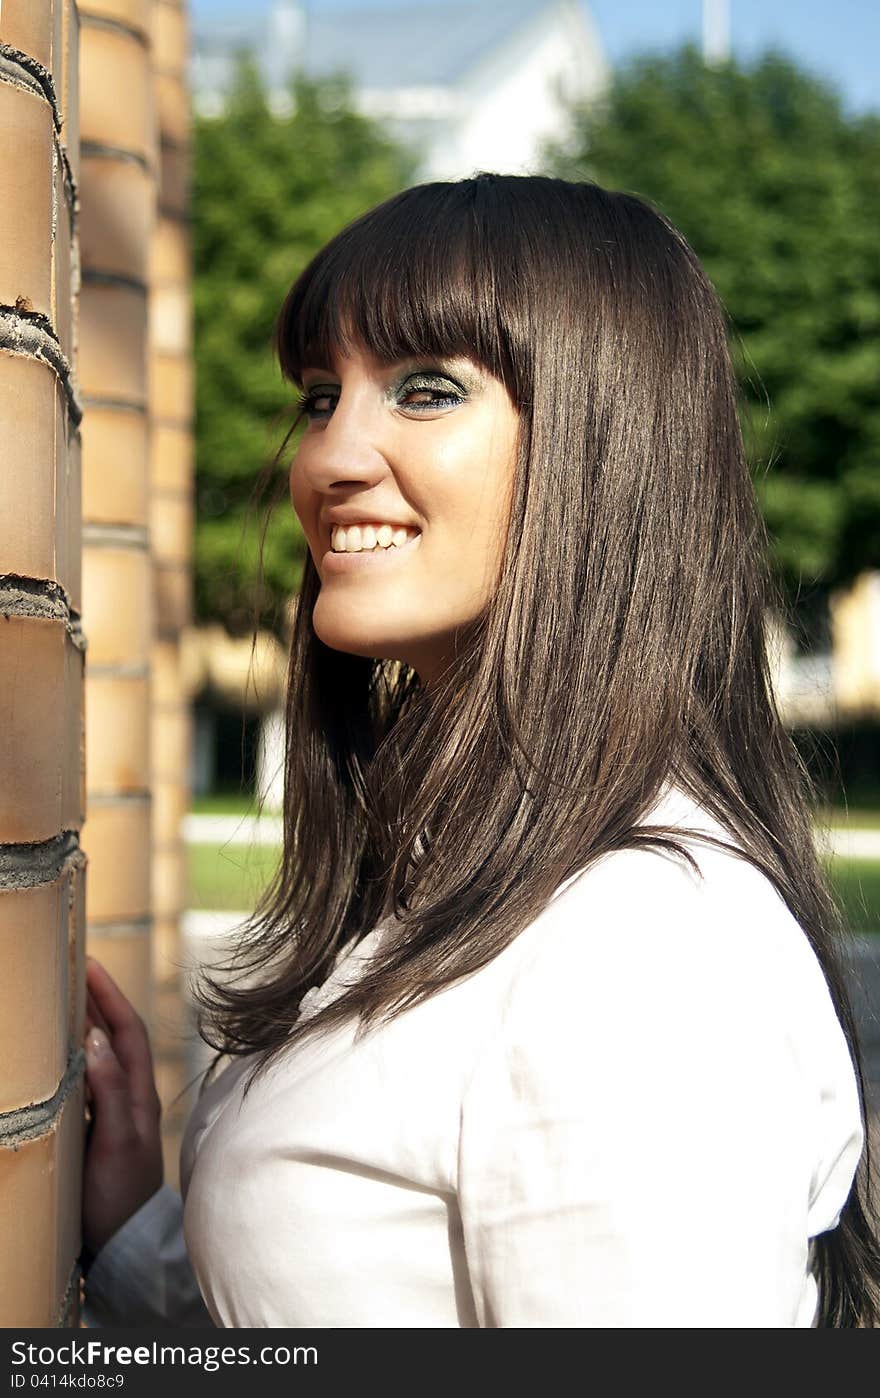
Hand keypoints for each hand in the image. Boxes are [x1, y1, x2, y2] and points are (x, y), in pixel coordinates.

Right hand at [81, 957, 163, 1265]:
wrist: (127, 1244)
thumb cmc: (122, 1196)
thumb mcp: (116, 1141)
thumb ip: (110, 1090)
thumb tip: (94, 1038)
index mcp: (140, 1092)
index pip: (127, 1030)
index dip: (109, 995)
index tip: (88, 963)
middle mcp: (132, 1094)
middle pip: (115, 1035)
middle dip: (96, 999)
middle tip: (70, 969)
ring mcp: (117, 1110)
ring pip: (102, 1054)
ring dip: (86, 1023)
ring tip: (62, 997)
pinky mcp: (102, 1127)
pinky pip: (91, 1078)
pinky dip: (76, 1056)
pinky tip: (59, 1052)